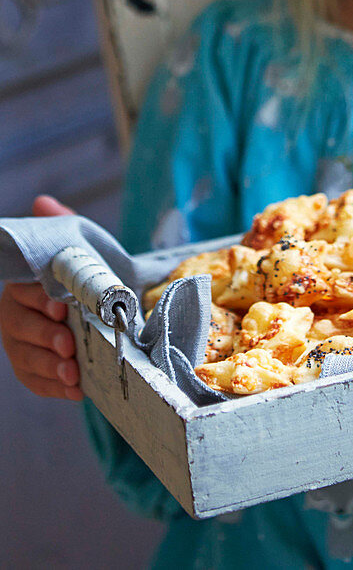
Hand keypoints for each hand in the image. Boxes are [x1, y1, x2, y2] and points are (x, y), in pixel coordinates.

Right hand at [0, 195, 82, 400]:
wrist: (95, 301)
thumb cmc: (78, 271)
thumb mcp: (73, 245)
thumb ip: (58, 226)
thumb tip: (43, 202)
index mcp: (22, 287)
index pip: (24, 294)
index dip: (39, 302)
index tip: (60, 308)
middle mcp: (15, 317)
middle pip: (21, 330)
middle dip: (45, 339)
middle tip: (69, 345)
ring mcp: (21, 345)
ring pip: (27, 360)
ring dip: (51, 369)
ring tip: (73, 374)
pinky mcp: (33, 370)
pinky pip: (38, 383)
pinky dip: (57, 389)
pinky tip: (77, 391)